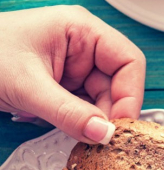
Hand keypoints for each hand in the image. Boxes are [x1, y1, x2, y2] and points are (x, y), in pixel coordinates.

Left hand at [0, 5, 145, 142]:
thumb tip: (104, 135)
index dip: (130, 94)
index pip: (128, 61)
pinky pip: (81, 107)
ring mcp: (70, 66)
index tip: (121, 126)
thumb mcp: (26, 87)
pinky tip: (61, 127)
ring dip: (89, 120)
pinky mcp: (59, 85)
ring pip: (99, 100)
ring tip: (73, 133)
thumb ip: (69, 113)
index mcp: (80, 30)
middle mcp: (81, 46)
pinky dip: (75, 122)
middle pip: (116, 85)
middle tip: (99, 139)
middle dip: (107, 113)